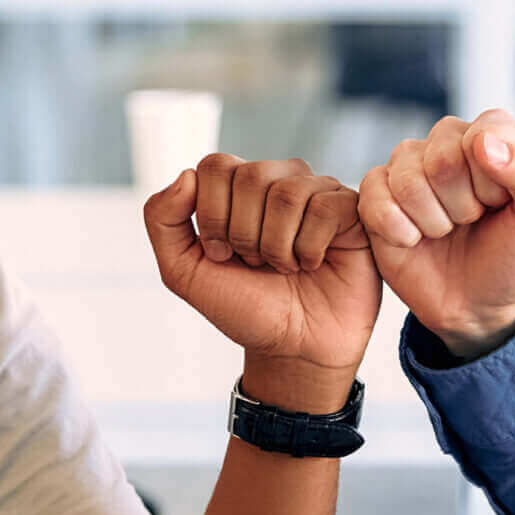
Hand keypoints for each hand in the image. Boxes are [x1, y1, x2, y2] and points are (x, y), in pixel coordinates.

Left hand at [143, 156, 382, 408]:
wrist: (293, 348)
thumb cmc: (245, 307)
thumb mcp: (185, 272)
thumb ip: (163, 221)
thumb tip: (185, 176)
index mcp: (238, 187)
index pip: (215, 166)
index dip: (213, 215)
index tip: (222, 254)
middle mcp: (279, 180)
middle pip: (251, 176)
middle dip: (245, 235)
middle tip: (257, 264)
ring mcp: (317, 191)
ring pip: (287, 193)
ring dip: (278, 246)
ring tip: (285, 267)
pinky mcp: (351, 210)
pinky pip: (325, 207)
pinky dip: (310, 248)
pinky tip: (313, 263)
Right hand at [358, 109, 514, 361]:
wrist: (478, 308)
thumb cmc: (512, 256)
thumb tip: (483, 141)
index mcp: (490, 135)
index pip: (483, 132)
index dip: (492, 179)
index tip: (499, 202)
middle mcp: (445, 142)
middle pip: (441, 158)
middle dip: (462, 205)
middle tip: (471, 221)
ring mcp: (406, 168)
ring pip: (407, 180)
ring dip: (433, 221)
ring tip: (446, 231)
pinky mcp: (375, 195)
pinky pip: (374, 199)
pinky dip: (400, 231)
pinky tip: (414, 240)